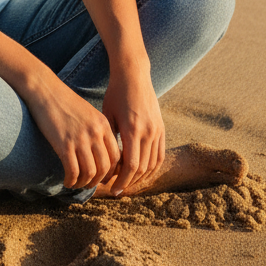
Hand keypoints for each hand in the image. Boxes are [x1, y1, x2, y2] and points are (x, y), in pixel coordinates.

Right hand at [25, 73, 120, 189]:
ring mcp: (80, 139)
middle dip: (98, 181)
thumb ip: (96, 130)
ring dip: (84, 183)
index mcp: (103, 124)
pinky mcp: (64, 144)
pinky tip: (67, 181)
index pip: (116, 156)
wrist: (45, 90)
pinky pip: (73, 171)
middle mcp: (95, 133)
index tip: (103, 177)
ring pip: (90, 172)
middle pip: (105, 167)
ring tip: (77, 184)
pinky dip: (71, 181)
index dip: (111, 171)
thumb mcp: (88, 113)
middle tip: (89, 184)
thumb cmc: (64, 101)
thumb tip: (98, 152)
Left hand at [100, 65, 164, 195]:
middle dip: (129, 182)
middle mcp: (148, 132)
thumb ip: (109, 138)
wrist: (134, 74)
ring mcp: (157, 130)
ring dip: (141, 178)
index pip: (131, 165)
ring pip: (152, 164)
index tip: (112, 189)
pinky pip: (160, 155)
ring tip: (127, 184)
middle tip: (117, 190)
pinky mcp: (161, 128)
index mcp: (133, 129)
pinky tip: (142, 173)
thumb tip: (104, 163)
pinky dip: (152, 168)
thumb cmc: (115, 93)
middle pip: (142, 168)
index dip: (122, 181)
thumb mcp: (107, 114)